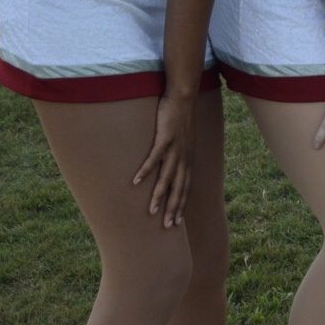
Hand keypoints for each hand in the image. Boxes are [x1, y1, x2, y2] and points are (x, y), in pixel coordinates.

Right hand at [133, 93, 195, 227]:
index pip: (186, 187)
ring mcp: (175, 148)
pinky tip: (136, 182)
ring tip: (151, 211)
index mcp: (188, 159)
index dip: (182, 204)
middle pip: (179, 187)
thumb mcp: (183, 141)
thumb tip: (168, 167)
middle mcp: (184, 157)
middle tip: (167, 226)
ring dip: (159, 195)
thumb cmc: (180, 120)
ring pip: (167, 177)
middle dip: (173, 208)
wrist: (182, 98)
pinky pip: (154, 158)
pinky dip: (146, 170)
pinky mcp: (165, 138)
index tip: (177, 222)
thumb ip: (177, 155)